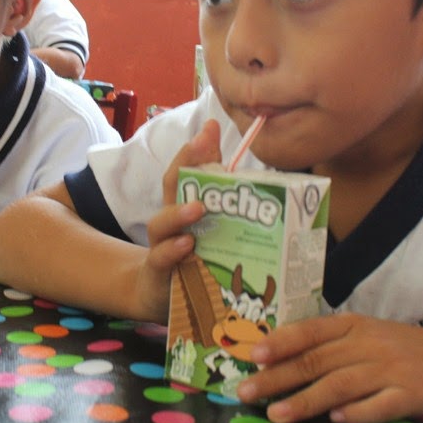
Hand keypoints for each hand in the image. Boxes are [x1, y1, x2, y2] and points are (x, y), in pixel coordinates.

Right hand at [131, 120, 222, 320]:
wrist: (159, 295)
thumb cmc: (192, 258)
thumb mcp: (211, 232)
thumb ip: (228, 207)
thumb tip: (263, 183)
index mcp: (184, 206)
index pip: (186, 170)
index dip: (196, 148)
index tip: (211, 126)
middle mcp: (170, 221)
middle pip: (171, 186)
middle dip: (186, 162)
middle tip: (203, 143)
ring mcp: (162, 245)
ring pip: (161, 224)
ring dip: (179, 212)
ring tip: (198, 207)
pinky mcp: (160, 274)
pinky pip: (162, 260)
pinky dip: (173, 251)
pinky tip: (188, 245)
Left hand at [236, 314, 422, 422]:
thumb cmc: (397, 349)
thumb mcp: (363, 336)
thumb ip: (326, 346)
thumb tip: (274, 361)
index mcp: (354, 325)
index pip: (311, 330)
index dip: (281, 342)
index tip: (254, 355)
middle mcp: (369, 344)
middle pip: (317, 361)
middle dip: (277, 378)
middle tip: (246, 392)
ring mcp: (391, 368)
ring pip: (341, 384)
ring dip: (306, 400)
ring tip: (275, 414)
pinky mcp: (412, 393)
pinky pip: (380, 404)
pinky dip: (357, 413)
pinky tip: (335, 421)